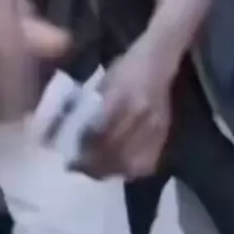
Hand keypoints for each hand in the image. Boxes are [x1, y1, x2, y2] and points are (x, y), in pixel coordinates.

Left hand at [70, 43, 170, 179]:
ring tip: (94, 171)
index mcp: (119, 95)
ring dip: (109, 171)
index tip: (69, 158)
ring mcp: (155, 126)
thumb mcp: (104, 83)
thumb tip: (74, 135)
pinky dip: (129, 170)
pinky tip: (117, 169)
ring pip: (129, 162)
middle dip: (92, 165)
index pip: (98, 134)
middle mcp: (138, 113)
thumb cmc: (126, 67)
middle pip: (113, 151)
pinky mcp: (164, 134)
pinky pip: (146, 163)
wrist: (159, 61)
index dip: (83, 150)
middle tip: (77, 167)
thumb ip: (91, 109)